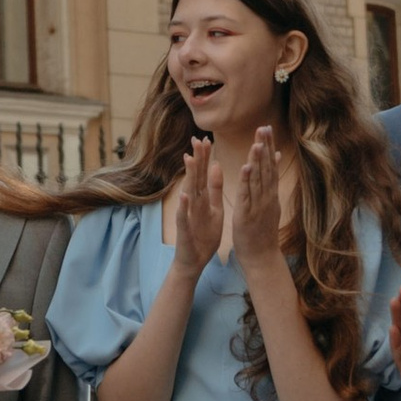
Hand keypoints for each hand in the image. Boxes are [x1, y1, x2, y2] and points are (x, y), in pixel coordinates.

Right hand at [170, 143, 224, 274]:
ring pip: (188, 193)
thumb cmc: (204, 235)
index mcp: (203, 199)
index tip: (207, 139)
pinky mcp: (184, 230)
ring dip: (189, 177)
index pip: (203, 175)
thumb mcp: (214, 209)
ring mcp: (187, 216)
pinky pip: (183, 217)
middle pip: (195, 179)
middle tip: (197, 140)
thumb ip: (215, 189)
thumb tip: (216, 165)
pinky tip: (184, 196)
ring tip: (190, 159)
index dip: (205, 158)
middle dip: (197, 160)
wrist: (193, 261)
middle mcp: (193, 204)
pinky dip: (184, 207)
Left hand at [227, 126, 285, 277]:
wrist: (262, 256)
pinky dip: (247, 180)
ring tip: (257, 142)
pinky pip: (247, 195)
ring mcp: (259, 206)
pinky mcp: (247, 215)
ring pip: (258, 180)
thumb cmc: (262, 231)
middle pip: (267, 169)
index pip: (271, 166)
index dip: (269, 147)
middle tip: (264, 128)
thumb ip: (272, 181)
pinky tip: (246, 167)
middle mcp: (267, 197)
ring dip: (258, 161)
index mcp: (271, 194)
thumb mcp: (270, 203)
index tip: (267, 128)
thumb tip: (277, 158)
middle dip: (265, 148)